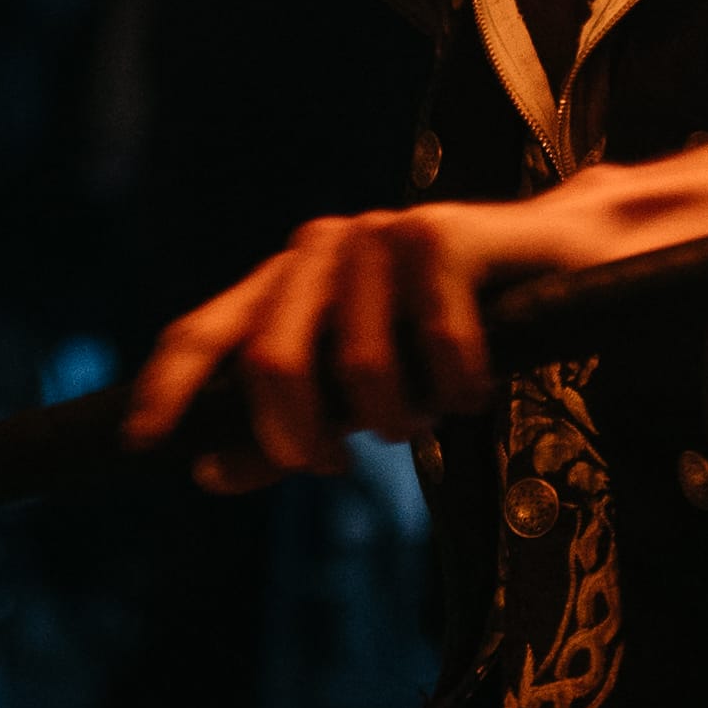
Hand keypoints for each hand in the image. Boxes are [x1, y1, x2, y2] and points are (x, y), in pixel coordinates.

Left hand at [131, 196, 537, 482]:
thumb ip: (285, 432)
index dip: (166, 386)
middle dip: (299, 438)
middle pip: (272, 364)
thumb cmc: (453, 336)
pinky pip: (436, 349)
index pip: (203, 329)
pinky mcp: (441, 235)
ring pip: (359, 371)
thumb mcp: (358, 395)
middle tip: (335, 463)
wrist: (564, 262)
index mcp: (286, 282)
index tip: (144, 444)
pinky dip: (462, 387)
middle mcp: (320, 249)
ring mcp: (378, 236)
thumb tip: (207, 472)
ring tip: (430, 407)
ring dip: (402, 419)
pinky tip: (477, 380)